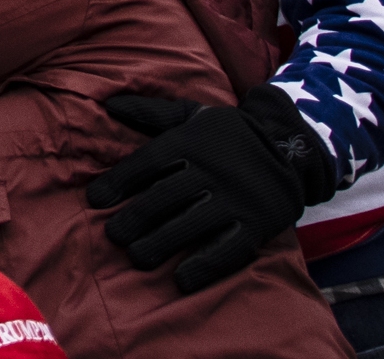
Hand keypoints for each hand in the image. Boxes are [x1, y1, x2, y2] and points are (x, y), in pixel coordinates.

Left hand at [84, 90, 321, 287]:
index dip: (118, 182)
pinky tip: (182, 280)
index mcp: (188, 142)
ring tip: (137, 258)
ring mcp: (235, 199)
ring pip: (191, 224)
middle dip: (135, 218)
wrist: (289, 147)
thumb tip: (110, 104)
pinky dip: (205, 266)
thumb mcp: (192, 115)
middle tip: (113, 237)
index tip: (94, 200)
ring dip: (162, 243)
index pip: (147, 163)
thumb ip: (151, 112)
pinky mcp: (256, 225)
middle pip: (164, 197)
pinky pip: (229, 248)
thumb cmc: (227, 135)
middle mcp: (210, 170)